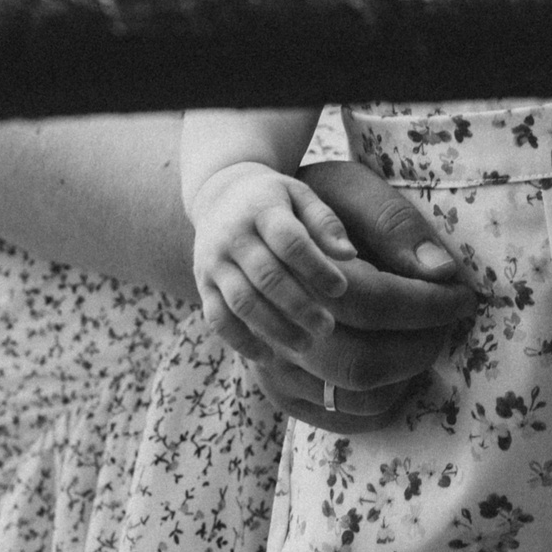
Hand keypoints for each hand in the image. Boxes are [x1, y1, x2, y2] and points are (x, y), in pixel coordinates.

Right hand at [189, 163, 357, 354]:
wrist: (219, 194)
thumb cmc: (273, 200)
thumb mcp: (299, 196)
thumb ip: (324, 221)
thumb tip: (348, 254)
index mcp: (261, 208)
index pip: (289, 241)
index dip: (316, 267)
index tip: (341, 289)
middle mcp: (232, 235)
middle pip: (266, 276)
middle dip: (299, 306)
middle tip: (327, 327)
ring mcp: (213, 262)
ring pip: (242, 302)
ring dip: (274, 328)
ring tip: (306, 345)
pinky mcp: (202, 284)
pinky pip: (217, 319)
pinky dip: (241, 341)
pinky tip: (269, 357)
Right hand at [236, 159, 476, 432]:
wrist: (245, 229)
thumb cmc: (312, 202)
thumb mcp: (351, 189)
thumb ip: (394, 224)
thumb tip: (442, 271)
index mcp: (295, 265)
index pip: (375, 303)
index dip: (429, 306)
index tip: (464, 297)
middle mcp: (273, 321)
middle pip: (361, 363)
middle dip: (421, 349)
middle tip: (446, 323)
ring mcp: (268, 359)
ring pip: (351, 398)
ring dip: (404, 378)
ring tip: (421, 339)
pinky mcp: (273, 385)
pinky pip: (336, 418)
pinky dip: (378, 403)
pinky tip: (396, 367)